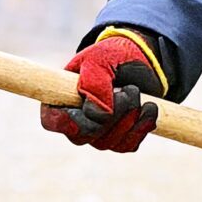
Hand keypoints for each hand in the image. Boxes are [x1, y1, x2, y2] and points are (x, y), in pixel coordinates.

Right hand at [40, 27, 167, 151]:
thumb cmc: (113, 55)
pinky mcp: (118, 138)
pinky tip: (148, 108)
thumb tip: (100, 115)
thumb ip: (94, 84)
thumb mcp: (100, 59)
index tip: (89, 107)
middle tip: (126, 90)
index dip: (68, 121)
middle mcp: (75, 121)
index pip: (53, 122)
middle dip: (111, 115)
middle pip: (85, 136)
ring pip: (108, 142)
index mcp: (60, 99)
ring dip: (129, 116)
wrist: (141, 59)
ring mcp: (97, 133)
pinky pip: (127, 145)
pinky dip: (142, 127)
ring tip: (136, 91)